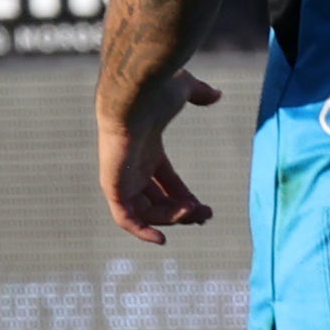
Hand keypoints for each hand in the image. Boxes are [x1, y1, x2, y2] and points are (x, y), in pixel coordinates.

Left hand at [97, 69, 224, 244]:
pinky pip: (125, 218)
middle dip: (182, 212)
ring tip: (193, 214)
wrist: (132, 95)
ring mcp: (121, 177)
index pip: (165, 182)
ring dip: (171, 218)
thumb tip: (217, 94)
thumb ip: (199, 93)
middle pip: (157, 201)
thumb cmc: (155, 90)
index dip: (184, 198)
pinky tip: (161, 240)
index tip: (205, 210)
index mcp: (146, 150)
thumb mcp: (183, 89)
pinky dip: (141, 231)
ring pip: (146, 212)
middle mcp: (132, 166)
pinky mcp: (113, 186)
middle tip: (206, 215)